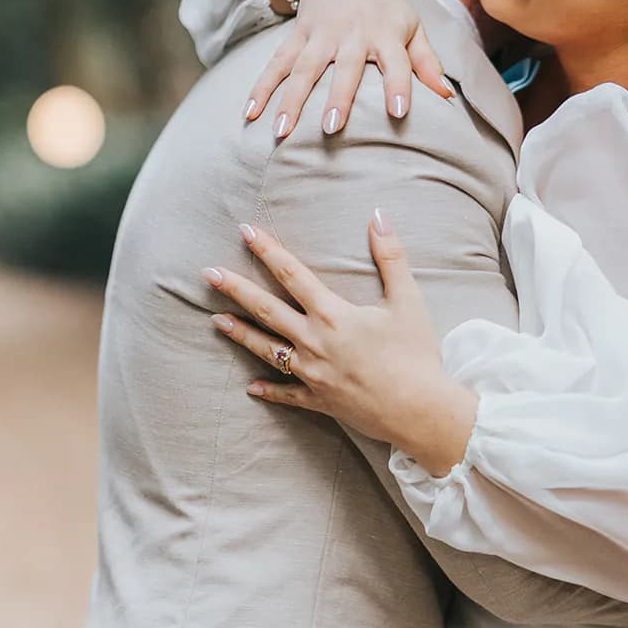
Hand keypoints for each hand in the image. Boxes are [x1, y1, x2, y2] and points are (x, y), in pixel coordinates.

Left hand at [203, 212, 477, 473]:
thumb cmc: (416, 354)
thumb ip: (391, 257)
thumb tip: (379, 216)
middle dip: (235, 289)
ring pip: (266, 349)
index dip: (267, 250)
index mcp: (333, 314)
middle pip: (266, 309)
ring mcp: (312, 373)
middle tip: (208, 273)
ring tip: (216, 320)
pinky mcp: (319, 400)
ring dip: (240, 333)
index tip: (245, 231)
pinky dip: (268, 390)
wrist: (419, 411)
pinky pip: (287, 394)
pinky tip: (251, 387)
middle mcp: (314, 341)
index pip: (291, 273)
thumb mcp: (407, 300)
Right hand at [247, 0, 453, 138]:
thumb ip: (427, 62)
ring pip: (304, 69)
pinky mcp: (297, 35)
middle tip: (332, 129)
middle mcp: (352, 34)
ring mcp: (320, 34)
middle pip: (345, 68)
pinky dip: (262, 86)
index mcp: (385, 34)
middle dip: (337, 97)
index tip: (399, 113)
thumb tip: (448, 98)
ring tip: (281, 131)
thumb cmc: (385, 5)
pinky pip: (276, 63)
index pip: (396, 61)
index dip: (398, 85)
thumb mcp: (412, 25)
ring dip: (291, 99)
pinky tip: (250, 112)